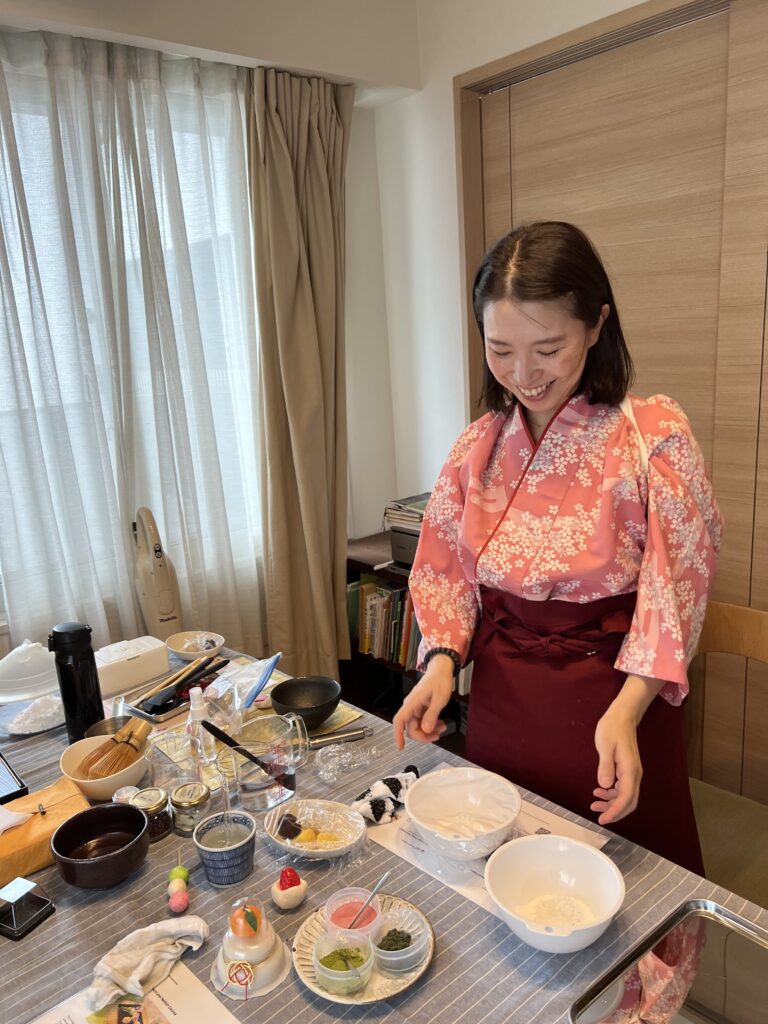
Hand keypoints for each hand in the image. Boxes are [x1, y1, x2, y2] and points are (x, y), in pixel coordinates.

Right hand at [392, 656, 453, 750]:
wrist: (441, 669)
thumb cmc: (440, 679)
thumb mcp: (440, 698)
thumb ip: (432, 715)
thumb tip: (426, 729)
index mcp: (412, 702)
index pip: (399, 720)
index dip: (398, 735)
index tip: (400, 747)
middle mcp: (411, 705)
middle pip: (411, 728)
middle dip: (424, 735)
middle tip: (438, 735)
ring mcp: (416, 707)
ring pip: (418, 726)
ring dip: (429, 731)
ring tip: (442, 728)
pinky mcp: (421, 707)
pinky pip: (423, 720)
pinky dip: (431, 725)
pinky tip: (440, 723)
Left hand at [590, 705, 642, 824]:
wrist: (622, 716)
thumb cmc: (612, 728)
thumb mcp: (605, 746)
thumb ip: (605, 766)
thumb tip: (604, 786)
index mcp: (630, 770)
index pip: (626, 798)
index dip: (615, 811)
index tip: (603, 820)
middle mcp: (634, 774)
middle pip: (629, 802)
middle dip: (614, 811)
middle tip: (597, 814)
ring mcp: (632, 772)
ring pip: (626, 796)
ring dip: (612, 803)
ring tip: (594, 803)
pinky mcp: (628, 769)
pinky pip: (623, 788)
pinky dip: (612, 794)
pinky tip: (600, 790)